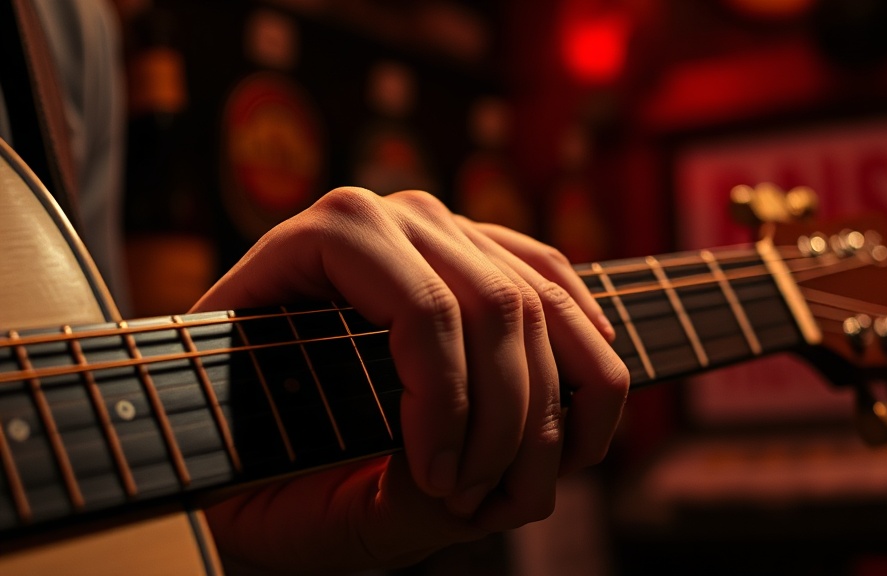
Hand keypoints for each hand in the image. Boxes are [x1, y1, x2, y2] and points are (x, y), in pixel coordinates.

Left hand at [192, 187, 628, 573]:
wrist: (255, 419)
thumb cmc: (256, 459)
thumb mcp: (290, 494)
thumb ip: (378, 498)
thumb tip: (474, 482)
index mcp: (326, 238)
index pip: (423, 310)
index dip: (448, 406)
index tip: (442, 488)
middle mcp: (398, 215)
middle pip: (499, 309)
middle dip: (507, 423)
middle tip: (477, 502)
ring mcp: (452, 228)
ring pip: (543, 310)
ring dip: (557, 412)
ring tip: (526, 491)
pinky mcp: (493, 253)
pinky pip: (564, 295)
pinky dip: (588, 362)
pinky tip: (587, 419)